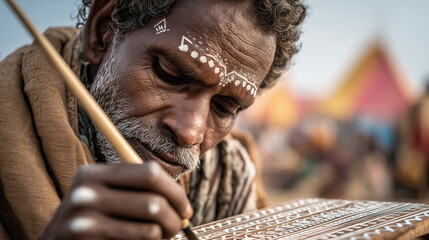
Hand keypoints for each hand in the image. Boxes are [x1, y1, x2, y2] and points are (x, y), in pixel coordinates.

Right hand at [39, 161, 191, 239]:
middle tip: (178, 226)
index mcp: (94, 173)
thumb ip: (134, 189)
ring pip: (151, 228)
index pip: (150, 173)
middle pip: (154, 202)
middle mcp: (87, 192)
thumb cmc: (89, 220)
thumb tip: (181, 202)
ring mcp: (85, 219)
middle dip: (176, 218)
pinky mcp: (88, 239)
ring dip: (166, 235)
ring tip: (163, 237)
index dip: (175, 191)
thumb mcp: (102, 194)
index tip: (185, 208)